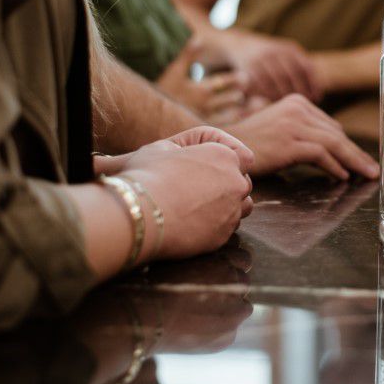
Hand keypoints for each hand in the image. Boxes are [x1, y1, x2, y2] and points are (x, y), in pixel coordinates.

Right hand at [116, 128, 254, 261]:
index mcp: (225, 156)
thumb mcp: (160, 149)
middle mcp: (236, 182)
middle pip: (243, 183)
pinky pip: (228, 229)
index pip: (245, 158)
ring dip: (229, 206)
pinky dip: (216, 225)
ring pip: (242, 207)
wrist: (138, 215)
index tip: (215, 169)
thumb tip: (182, 153)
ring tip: (204, 207)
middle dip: (229, 185)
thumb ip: (182, 149)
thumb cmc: (146, 176)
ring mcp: (232, 211)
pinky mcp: (223, 235)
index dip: (231, 163)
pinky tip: (196, 223)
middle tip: (205, 190)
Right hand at [156, 39, 248, 121]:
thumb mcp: (174, 71)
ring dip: (245, 109)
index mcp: (198, 90)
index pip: (219, 83)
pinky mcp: (205, 128)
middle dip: (240, 92)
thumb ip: (187, 55)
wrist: (151, 115)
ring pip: (230, 113)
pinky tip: (249, 118)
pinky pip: (226, 127)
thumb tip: (197, 37)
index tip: (247, 76)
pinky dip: (239, 121)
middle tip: (254, 90)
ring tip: (260, 104)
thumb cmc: (165, 90)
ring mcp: (206, 118)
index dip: (234, 79)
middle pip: (227, 98)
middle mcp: (204, 105)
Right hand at [223, 31, 323, 102]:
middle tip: (303, 106)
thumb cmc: (269, 58)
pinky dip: (270, 95)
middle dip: (300, 92)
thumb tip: (316, 96)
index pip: (307, 67)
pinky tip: (273, 103)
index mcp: (290, 48)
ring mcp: (263, 57)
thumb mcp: (286, 57)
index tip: (317, 98)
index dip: (314, 84)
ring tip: (289, 106)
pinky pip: (263, 84)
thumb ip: (300, 70)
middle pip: (294, 75)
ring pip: (278, 81)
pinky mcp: (249, 65)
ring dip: (285, 96)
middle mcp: (277, 50)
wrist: (240, 44)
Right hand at [225, 94, 379, 180]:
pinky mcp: (288, 142)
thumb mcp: (280, 130)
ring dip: (353, 161)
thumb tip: (330, 151)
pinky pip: (320, 154)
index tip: (360, 159)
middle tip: (372, 169)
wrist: (222, 146)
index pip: (331, 125)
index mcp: (297, 102)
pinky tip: (342, 177)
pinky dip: (334, 167)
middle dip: (356, 153)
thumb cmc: (250, 144)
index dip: (347, 145)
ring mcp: (293, 125)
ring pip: (334, 143)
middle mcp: (297, 109)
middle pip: (336, 133)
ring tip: (366, 174)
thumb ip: (303, 133)